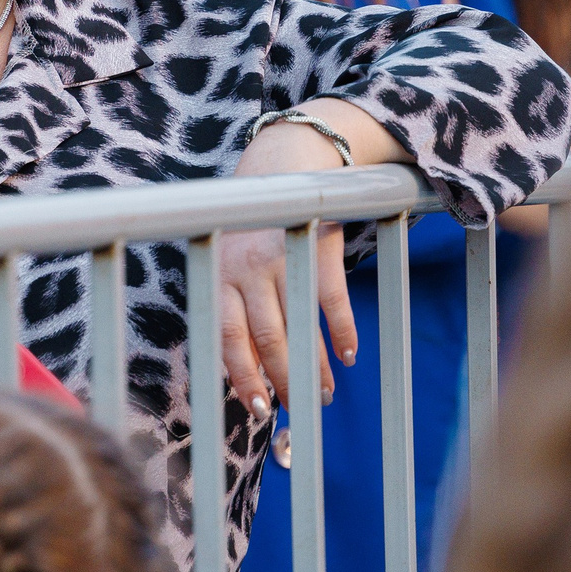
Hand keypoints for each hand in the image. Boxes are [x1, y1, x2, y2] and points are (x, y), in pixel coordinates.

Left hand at [221, 120, 356, 416]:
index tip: (258, 410)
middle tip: (298, 409)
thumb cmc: (256, 227)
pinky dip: (342, 332)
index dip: (242, 377)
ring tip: (324, 393)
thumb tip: (246, 370)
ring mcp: (282, 256)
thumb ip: (236, 304)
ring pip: (297, 326)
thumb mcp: (234, 259)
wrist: (287, 161)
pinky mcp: (317, 245)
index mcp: (221, 275)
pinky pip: (331, 300)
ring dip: (313, 366)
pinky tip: (348, 355)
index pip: (226, 337)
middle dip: (282, 380)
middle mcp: (246, 267)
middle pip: (265, 339)